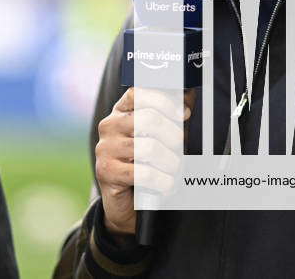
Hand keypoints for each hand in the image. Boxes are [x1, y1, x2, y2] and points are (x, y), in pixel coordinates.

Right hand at [94, 87, 193, 238]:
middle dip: (174, 136)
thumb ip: (171, 115)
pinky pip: (144, 173)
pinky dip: (163, 181)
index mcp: (120, 112)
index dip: (164, 101)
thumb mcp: (158, 137)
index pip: (138, 93)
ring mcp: (105, 148)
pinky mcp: (107, 172)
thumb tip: (188, 94)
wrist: (126, 202)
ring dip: (171, 163)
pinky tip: (165, 184)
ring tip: (173, 171)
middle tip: (181, 150)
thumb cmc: (146, 164)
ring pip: (150, 148)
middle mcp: (109, 126)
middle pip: (149, 119)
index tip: (184, 113)